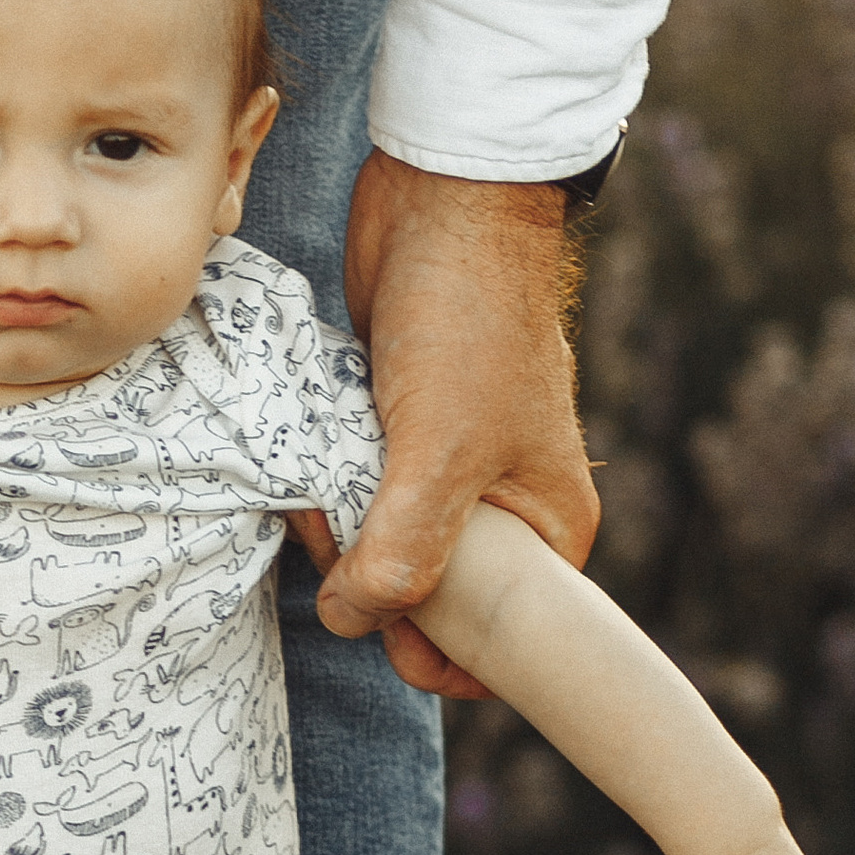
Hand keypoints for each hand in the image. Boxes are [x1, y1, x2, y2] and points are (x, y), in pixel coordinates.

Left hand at [319, 154, 599, 700]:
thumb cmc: (468, 321)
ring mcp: (446, 471)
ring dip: (336, 528)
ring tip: (321, 479)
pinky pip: (352, 492)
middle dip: (367, 580)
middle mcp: (503, 509)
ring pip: (377, 545)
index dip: (431, 653)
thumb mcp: (440, 453)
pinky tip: (307, 456)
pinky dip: (323, 486)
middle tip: (337, 526)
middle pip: (424, 599)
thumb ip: (403, 551)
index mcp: (547, 530)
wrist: (443, 201)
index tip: (374, 617)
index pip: (495, 643)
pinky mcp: (396, 434)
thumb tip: (355, 618)